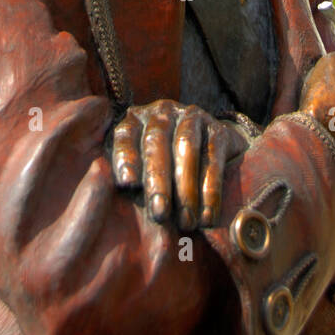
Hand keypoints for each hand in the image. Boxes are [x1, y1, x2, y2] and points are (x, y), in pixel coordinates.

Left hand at [111, 101, 247, 230]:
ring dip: (185, 187)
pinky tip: (207, 216)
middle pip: (156, 141)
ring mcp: (191, 117)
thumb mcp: (140, 173)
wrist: (211, 154)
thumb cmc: (162, 174)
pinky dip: (211, 190)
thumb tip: (116, 204)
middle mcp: (162, 113)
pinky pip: (213, 158)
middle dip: (157, 179)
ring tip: (186, 222)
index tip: (127, 184)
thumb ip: (129, 183)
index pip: (125, 135)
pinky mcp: (218, 129)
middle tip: (159, 214)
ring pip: (186, 147)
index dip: (126, 157)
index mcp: (135, 120)